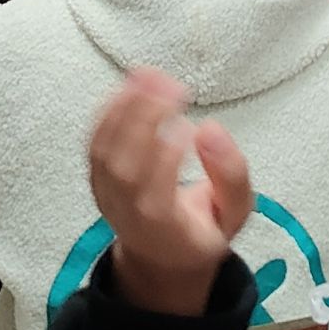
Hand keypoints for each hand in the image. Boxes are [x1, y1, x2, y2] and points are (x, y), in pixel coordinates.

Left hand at [91, 67, 251, 317]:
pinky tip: (130, 84)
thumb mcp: (234, 216)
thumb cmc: (201, 231)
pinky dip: (108, 110)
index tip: (189, 125)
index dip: (166, 160)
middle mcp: (126, 214)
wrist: (159, 255)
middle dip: (144, 120)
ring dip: (123, 107)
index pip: (155, 198)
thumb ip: (231, 177)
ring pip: (103, 150)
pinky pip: (94, 142)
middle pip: (122, 168)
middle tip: (172, 86)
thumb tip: (209, 129)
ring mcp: (105, 195)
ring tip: (149, 74)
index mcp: (165, 231)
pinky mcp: (96, 177)